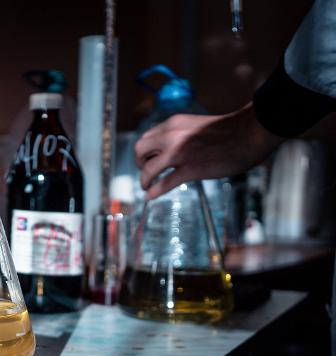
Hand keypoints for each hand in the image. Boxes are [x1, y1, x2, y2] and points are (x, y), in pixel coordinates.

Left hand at [134, 102, 282, 198]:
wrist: (250, 133)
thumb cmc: (229, 130)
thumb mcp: (195, 125)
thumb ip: (180, 135)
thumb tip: (170, 150)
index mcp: (173, 124)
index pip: (147, 138)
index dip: (145, 151)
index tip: (148, 159)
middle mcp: (171, 136)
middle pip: (140, 151)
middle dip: (140, 164)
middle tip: (146, 172)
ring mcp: (179, 153)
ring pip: (148, 169)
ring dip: (144, 180)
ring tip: (147, 187)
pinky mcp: (190, 170)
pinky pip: (164, 183)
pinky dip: (154, 191)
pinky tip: (151, 196)